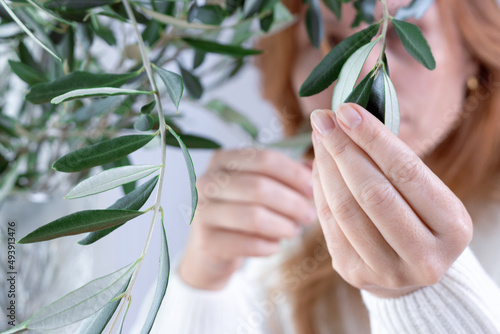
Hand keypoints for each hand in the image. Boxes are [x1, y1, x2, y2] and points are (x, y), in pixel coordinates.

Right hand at [179, 148, 315, 289]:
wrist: (211, 250)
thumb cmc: (243, 212)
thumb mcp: (262, 187)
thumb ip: (287, 175)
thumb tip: (315, 167)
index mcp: (223, 160)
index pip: (265, 159)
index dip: (294, 174)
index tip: (312, 188)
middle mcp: (207, 182)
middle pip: (259, 187)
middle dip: (291, 203)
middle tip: (309, 216)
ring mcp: (202, 211)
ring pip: (253, 216)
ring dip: (282, 225)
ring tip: (294, 231)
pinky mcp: (206, 242)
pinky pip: (247, 243)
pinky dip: (268, 246)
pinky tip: (275, 246)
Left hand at [310, 103, 472, 297]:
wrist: (410, 267)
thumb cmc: (417, 216)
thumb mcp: (424, 192)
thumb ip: (393, 162)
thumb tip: (347, 118)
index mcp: (453, 227)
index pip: (406, 172)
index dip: (372, 138)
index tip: (346, 110)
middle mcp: (424, 256)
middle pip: (372, 192)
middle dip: (343, 148)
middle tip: (323, 118)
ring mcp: (387, 271)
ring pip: (345, 209)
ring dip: (326, 166)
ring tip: (319, 137)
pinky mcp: (355, 273)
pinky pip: (329, 223)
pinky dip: (320, 188)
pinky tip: (318, 166)